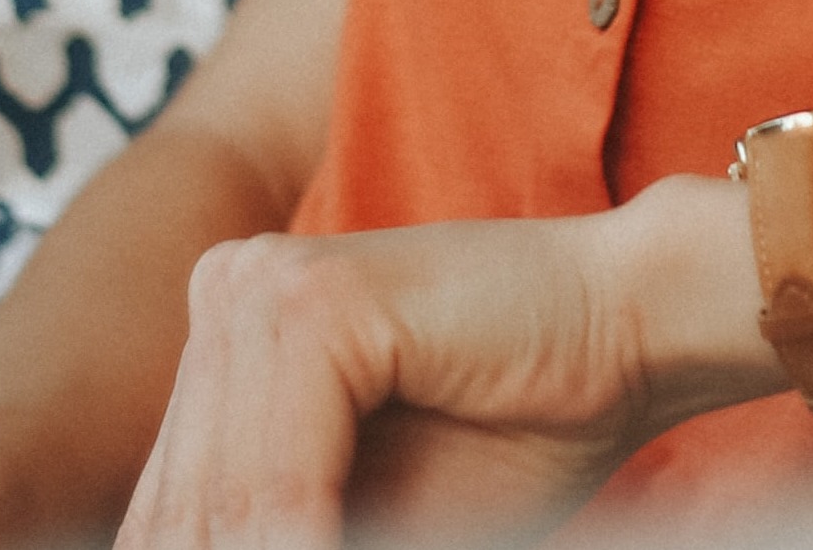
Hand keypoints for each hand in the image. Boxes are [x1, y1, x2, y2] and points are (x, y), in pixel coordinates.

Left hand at [117, 187, 766, 549]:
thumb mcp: (375, 509)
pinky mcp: (315, 302)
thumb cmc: (519, 429)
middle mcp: (223, 295)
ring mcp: (258, 288)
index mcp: (227, 336)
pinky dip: (300, 542)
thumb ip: (285, 536)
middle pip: (186, 510)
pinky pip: (277, 478)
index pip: (176, 511)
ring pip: (224, 504)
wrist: (636, 324)